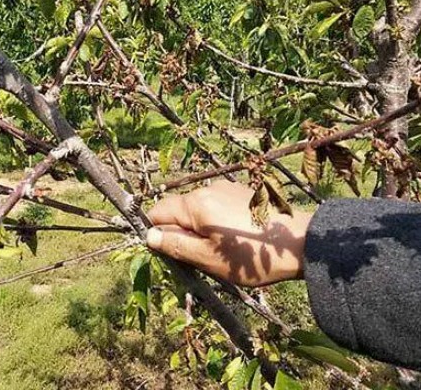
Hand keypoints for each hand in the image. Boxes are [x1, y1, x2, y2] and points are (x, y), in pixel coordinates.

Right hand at [146, 181, 311, 286]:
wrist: (301, 244)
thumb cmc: (251, 257)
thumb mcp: (208, 259)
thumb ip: (176, 246)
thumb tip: (148, 237)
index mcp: (195, 204)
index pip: (157, 212)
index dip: (156, 233)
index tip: (168, 253)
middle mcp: (207, 189)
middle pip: (178, 211)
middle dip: (180, 233)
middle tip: (198, 258)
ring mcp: (225, 189)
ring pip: (197, 210)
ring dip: (198, 229)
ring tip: (220, 252)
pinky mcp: (241, 194)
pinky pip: (215, 207)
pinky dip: (215, 223)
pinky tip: (235, 240)